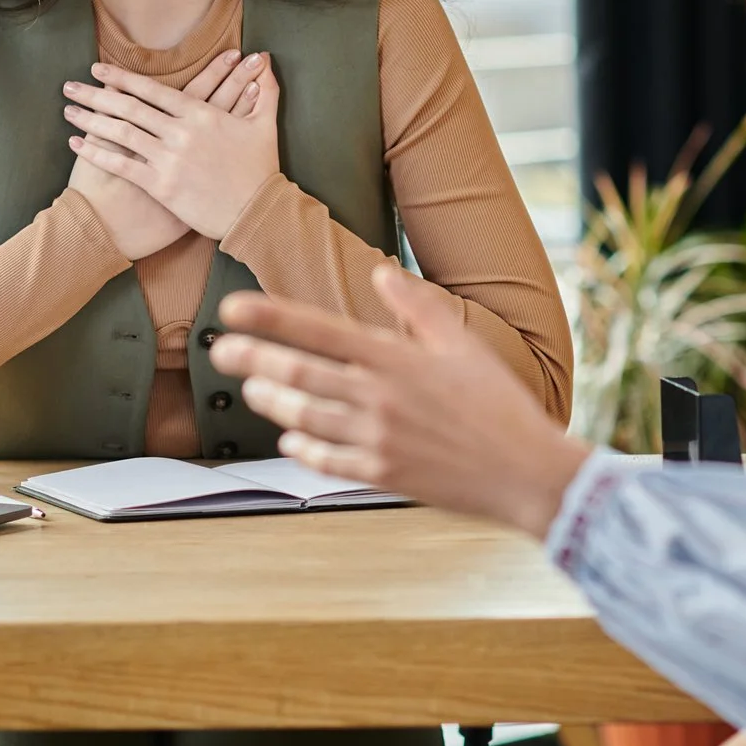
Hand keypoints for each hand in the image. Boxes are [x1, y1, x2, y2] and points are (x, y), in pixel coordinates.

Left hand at [63, 54, 281, 239]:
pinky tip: (78, 144)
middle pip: (129, 108)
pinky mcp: (161, 187)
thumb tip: (266, 59)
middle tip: (70, 86)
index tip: (99, 70)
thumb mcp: (265, 125)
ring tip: (68, 110)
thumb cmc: (261, 170)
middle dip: (96, 95)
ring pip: (121, 133)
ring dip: (91, 120)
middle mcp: (180, 133)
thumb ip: (264, 89)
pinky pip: (122, 166)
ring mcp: (168, 160)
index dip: (123, 78)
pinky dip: (98, 154)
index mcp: (201, 115)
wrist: (257, 213)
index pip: (153, 90)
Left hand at [210, 264, 591, 534]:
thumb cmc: (499, 404)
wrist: (525, 471)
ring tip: (251, 389)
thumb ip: (417, 307)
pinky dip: (302, 448)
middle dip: (252, 359)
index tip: (232, 309)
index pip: (318, 330)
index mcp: (396, 359)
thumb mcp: (463, 344)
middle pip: (299, 373)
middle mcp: (379, 397)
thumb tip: (381, 271)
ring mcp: (377, 439)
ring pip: (304, 416)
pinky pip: (327, 460)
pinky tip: (290, 438)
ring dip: (271, 401)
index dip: (269, 318)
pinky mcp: (381, 474)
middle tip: (219, 349)